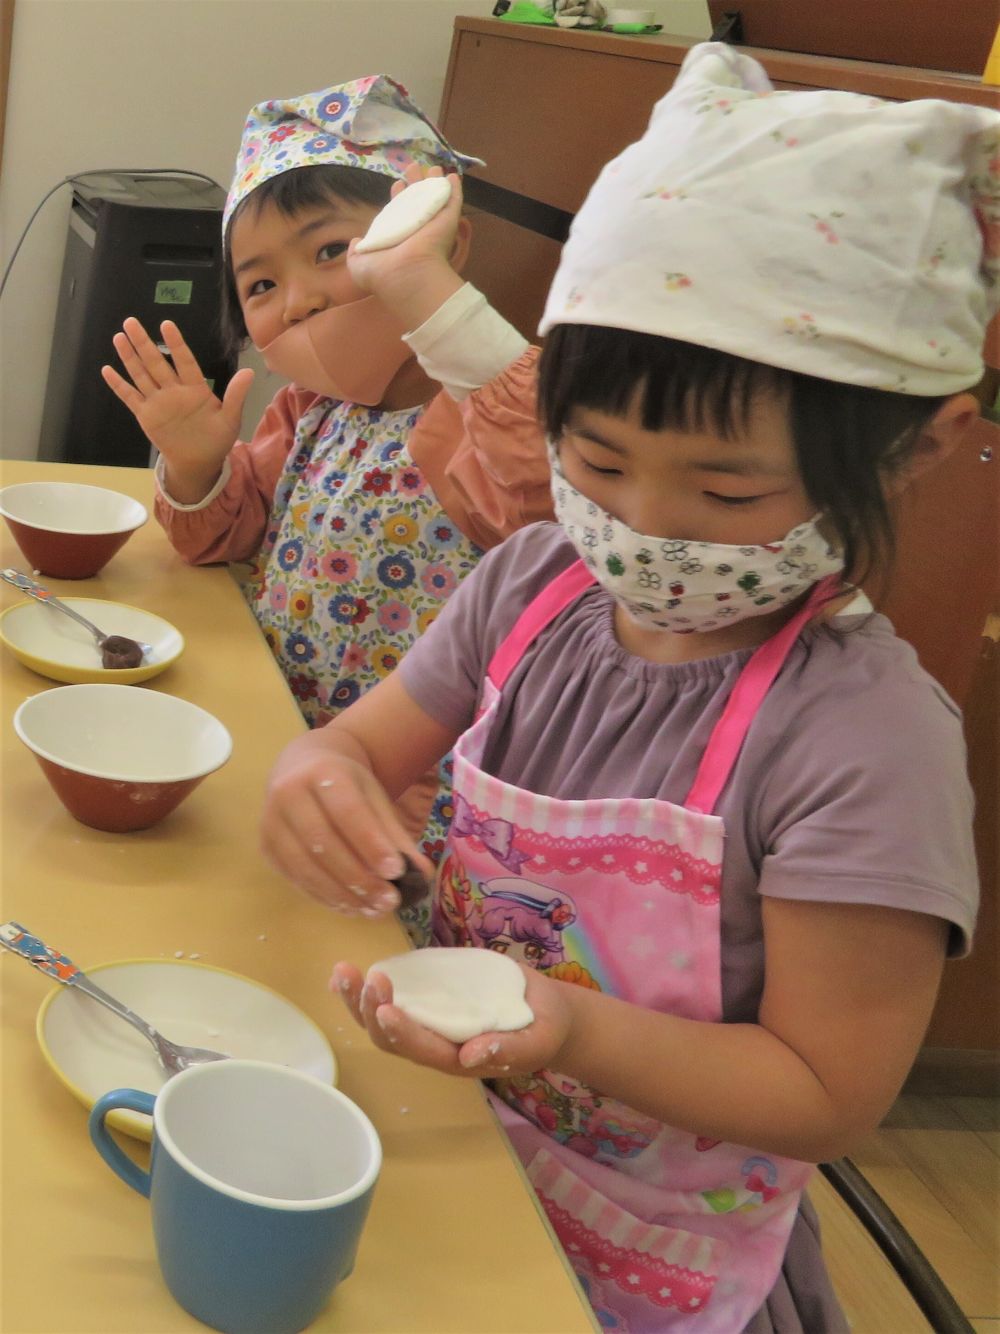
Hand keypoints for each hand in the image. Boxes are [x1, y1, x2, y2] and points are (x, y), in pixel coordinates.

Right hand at [102, 318, 254, 502]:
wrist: (200, 462)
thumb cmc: (217, 438)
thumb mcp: (230, 418)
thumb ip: (236, 395)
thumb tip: (250, 372)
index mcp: (195, 388)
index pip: (184, 361)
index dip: (175, 344)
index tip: (167, 325)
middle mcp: (174, 390)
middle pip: (156, 363)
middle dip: (144, 343)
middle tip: (131, 322)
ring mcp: (158, 401)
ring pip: (141, 375)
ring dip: (129, 357)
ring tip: (119, 337)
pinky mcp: (146, 415)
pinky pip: (130, 397)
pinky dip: (119, 385)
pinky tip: (107, 370)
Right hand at [260, 728, 433, 915]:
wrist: (304, 766)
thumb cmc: (346, 783)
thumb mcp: (373, 796)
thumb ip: (394, 834)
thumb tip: (421, 873)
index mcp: (323, 772)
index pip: (347, 811)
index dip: (371, 843)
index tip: (396, 871)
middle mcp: (290, 792)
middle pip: (323, 843)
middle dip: (358, 877)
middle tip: (389, 901)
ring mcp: (271, 820)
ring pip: (304, 865)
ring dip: (340, 894)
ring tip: (371, 910)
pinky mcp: (265, 845)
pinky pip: (294, 877)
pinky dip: (323, 896)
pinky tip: (348, 906)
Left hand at [331, 960, 577, 1077]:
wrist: (546, 1013)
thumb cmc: (543, 1030)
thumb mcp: (537, 1041)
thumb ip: (508, 1049)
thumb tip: (469, 1056)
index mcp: (457, 1058)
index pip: (421, 1049)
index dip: (401, 1031)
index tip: (385, 1007)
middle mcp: (433, 1043)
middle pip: (390, 1038)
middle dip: (372, 1010)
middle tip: (367, 978)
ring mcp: (426, 1021)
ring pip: (380, 1020)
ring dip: (357, 999)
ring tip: (343, 971)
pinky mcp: (426, 1000)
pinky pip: (389, 997)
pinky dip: (363, 990)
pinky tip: (343, 975)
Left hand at [346, 165, 465, 327]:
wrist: (408, 277)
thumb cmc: (383, 273)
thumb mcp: (359, 263)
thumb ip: (355, 251)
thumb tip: (356, 241)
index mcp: (397, 237)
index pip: (399, 213)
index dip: (398, 196)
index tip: (397, 184)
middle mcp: (415, 230)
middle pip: (417, 200)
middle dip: (415, 183)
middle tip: (413, 167)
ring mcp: (433, 225)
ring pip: (435, 198)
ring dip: (434, 181)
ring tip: (433, 167)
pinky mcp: (449, 222)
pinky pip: (453, 201)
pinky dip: (454, 188)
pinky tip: (453, 175)